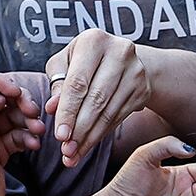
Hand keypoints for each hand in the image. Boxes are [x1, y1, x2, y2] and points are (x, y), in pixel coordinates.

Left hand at [0, 74, 41, 195]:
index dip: (0, 82)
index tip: (16, 92)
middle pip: (0, 97)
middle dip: (20, 102)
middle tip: (33, 111)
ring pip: (12, 116)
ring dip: (28, 121)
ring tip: (38, 130)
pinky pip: (18, 135)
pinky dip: (28, 137)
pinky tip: (33, 144)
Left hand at [45, 30, 152, 167]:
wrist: (121, 58)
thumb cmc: (85, 60)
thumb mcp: (65, 64)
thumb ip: (57, 84)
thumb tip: (52, 108)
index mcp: (94, 41)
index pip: (78, 83)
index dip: (68, 111)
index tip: (60, 135)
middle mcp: (119, 52)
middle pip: (96, 99)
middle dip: (79, 129)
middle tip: (66, 151)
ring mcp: (135, 71)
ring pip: (109, 112)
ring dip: (90, 137)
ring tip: (74, 154)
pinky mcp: (143, 88)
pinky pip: (119, 117)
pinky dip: (102, 134)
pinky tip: (88, 145)